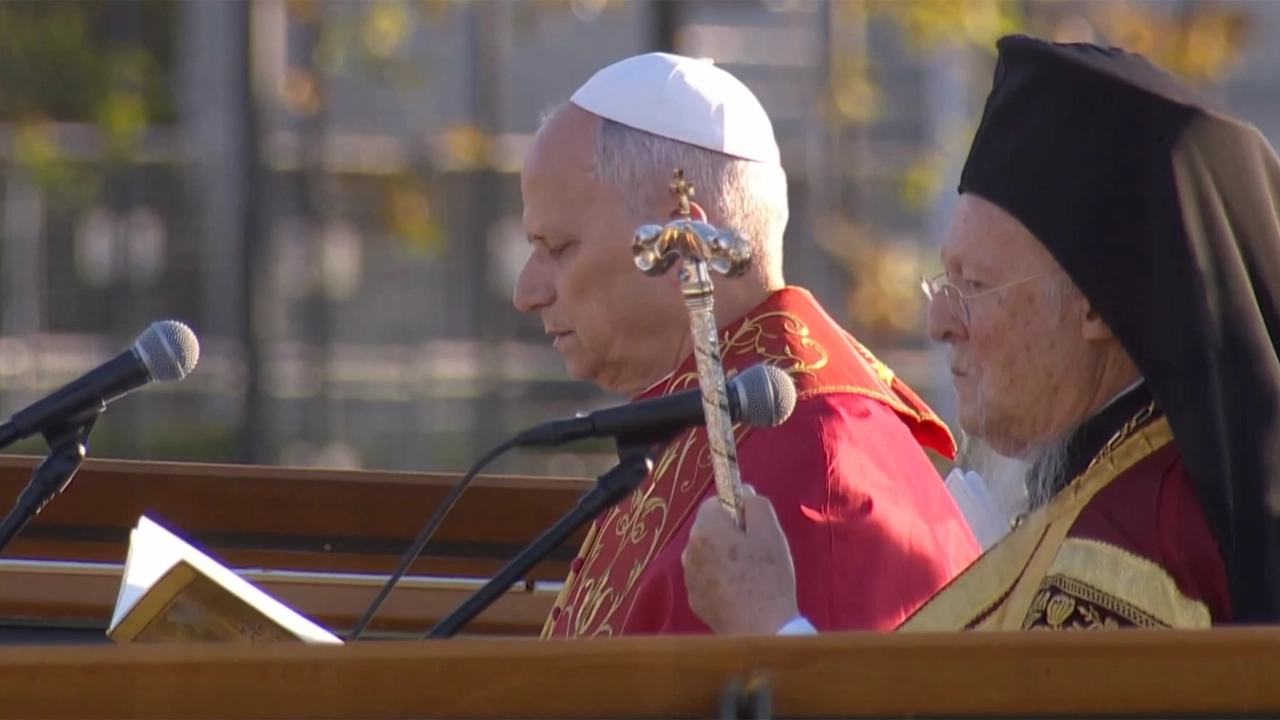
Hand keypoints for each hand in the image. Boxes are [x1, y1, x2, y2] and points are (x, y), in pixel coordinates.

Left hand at [681, 485, 799, 634]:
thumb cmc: (768, 577)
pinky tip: (740, 591)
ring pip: (707, 553)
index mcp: (706, 529)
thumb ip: (755, 504)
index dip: (737, 510)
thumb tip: (743, 492)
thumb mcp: (770, 532)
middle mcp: (690, 550)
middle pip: (709, 528)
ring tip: (750, 573)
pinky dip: (720, 577)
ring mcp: (690, 577)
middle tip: (756, 551)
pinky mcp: (694, 599)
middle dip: (729, 533)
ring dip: (724, 556)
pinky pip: (707, 576)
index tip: (754, 527)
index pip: (715, 503)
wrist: (761, 630)